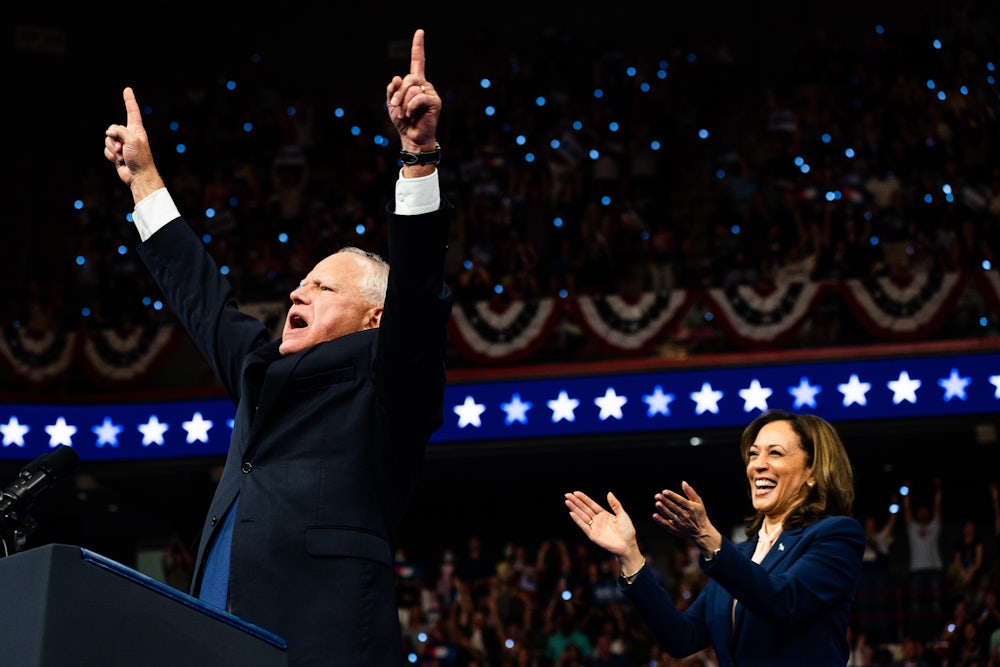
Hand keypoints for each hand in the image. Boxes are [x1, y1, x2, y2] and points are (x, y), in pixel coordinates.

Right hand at [103, 87, 163, 201]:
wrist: (138, 176)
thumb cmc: (140, 158)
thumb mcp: (133, 140)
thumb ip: (120, 130)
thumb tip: (109, 132)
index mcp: (137, 130)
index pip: (132, 111)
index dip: (129, 100)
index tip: (127, 89)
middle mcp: (129, 135)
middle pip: (113, 128)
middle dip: (114, 139)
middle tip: (123, 149)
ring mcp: (122, 145)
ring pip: (108, 139)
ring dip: (113, 149)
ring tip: (123, 156)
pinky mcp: (117, 154)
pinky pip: (106, 150)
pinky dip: (110, 156)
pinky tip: (120, 162)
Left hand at [385, 28, 440, 153]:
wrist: (412, 138)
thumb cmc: (403, 121)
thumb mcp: (392, 103)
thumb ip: (393, 90)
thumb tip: (397, 78)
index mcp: (415, 83)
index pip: (418, 61)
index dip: (418, 47)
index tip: (420, 32)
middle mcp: (425, 85)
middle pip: (409, 78)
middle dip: (399, 92)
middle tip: (395, 106)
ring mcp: (431, 93)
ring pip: (412, 88)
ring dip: (404, 103)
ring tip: (405, 114)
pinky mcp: (435, 102)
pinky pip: (418, 98)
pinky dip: (411, 107)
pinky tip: (411, 115)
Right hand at [564, 490, 637, 558]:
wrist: (628, 546)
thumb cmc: (627, 531)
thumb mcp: (622, 515)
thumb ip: (615, 504)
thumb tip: (609, 493)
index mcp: (604, 514)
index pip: (591, 504)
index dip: (583, 498)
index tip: (576, 492)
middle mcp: (597, 520)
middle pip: (584, 509)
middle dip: (576, 502)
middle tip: (567, 494)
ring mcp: (594, 527)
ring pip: (582, 516)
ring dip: (574, 509)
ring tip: (567, 501)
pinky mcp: (593, 535)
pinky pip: (583, 526)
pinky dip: (577, 520)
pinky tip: (572, 513)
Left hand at [652, 481, 720, 554]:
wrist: (701, 532)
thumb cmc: (699, 515)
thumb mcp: (698, 503)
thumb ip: (691, 492)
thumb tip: (683, 482)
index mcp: (691, 508)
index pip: (680, 501)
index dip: (672, 496)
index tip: (664, 491)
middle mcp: (686, 516)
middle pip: (674, 507)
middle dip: (665, 501)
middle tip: (657, 496)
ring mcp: (680, 524)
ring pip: (670, 515)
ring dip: (663, 509)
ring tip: (657, 503)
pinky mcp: (676, 530)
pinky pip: (667, 525)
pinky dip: (661, 521)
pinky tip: (655, 515)